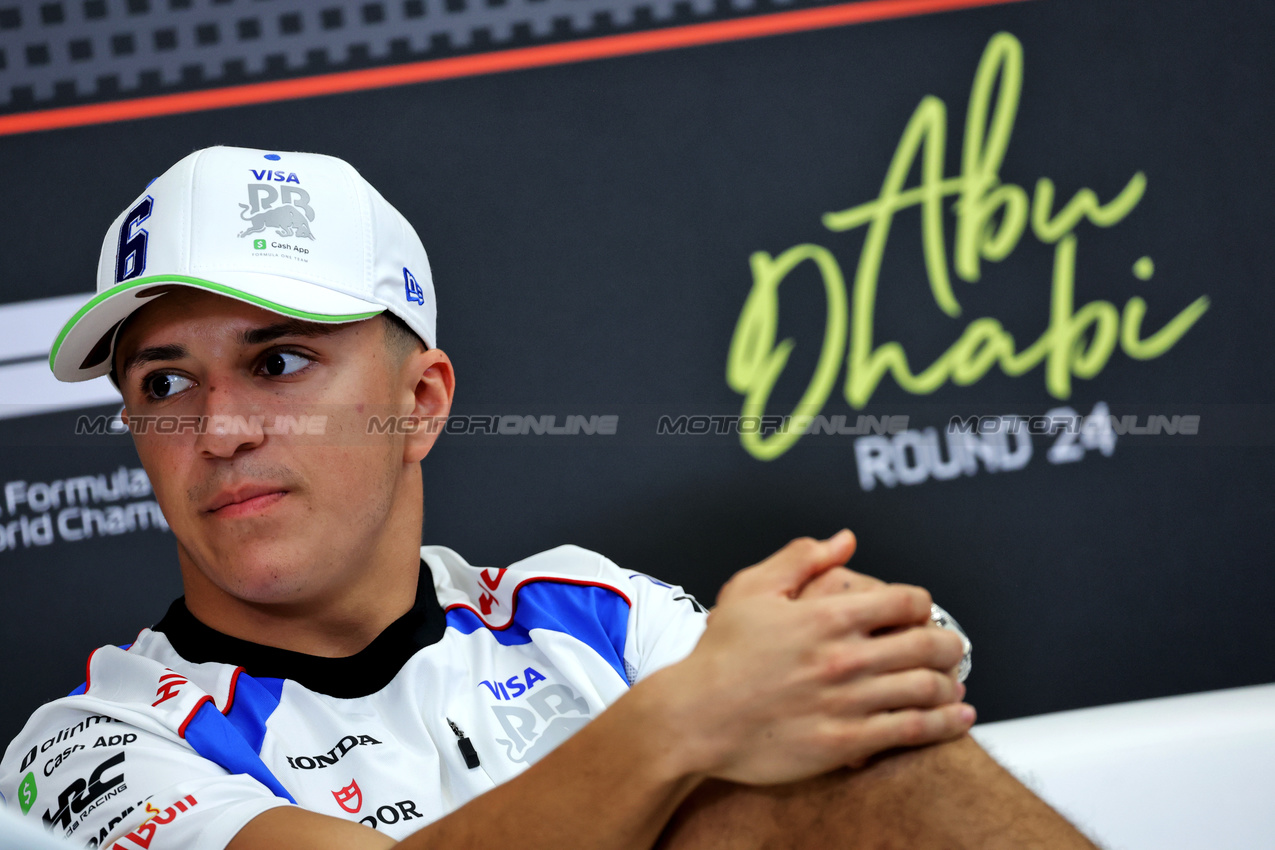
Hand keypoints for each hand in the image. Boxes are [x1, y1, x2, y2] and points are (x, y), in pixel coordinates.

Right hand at [648, 531, 973, 785]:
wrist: (693, 718)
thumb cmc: (718, 656)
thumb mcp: (751, 590)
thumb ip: (801, 559)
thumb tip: (843, 540)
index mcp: (826, 616)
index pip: (906, 601)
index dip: (922, 605)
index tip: (920, 615)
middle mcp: (843, 657)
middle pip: (928, 645)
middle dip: (950, 645)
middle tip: (951, 649)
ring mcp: (846, 701)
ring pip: (927, 688)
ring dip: (950, 683)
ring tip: (954, 683)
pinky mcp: (844, 742)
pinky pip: (911, 731)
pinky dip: (945, 723)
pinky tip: (957, 717)